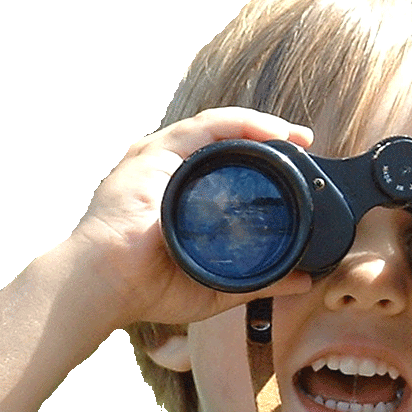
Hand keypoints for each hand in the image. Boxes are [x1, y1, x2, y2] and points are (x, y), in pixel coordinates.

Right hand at [71, 107, 313, 327]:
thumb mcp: (218, 285)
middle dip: (269, 138)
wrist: (105, 285)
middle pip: (227, 142)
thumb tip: (304, 281)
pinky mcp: (156, 152)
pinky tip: (271, 130)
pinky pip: (208, 126)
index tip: (301, 167)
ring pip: (220, 127)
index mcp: (183, 194)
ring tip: (295, 134)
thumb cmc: (148, 288)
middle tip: (305, 144)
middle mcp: (173, 170)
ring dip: (262, 125)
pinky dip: (243, 124)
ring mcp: (163, 157)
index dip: (266, 159)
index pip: (229, 164)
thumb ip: (261, 281)